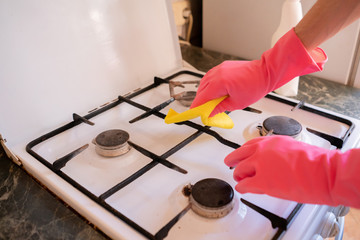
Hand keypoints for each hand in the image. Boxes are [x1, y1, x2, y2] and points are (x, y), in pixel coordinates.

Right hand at [191, 28, 326, 116]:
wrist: (265, 72)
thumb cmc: (256, 85)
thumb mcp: (237, 103)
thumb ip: (220, 108)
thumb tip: (211, 113)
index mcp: (220, 83)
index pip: (202, 97)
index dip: (197, 106)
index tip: (193, 112)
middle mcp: (217, 73)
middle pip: (201, 89)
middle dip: (200, 100)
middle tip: (203, 110)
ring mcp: (219, 68)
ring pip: (205, 82)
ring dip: (205, 92)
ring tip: (209, 102)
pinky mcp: (223, 66)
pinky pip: (211, 76)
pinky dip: (210, 85)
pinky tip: (214, 92)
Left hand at [225, 135, 359, 207]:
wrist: (323, 172)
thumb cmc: (316, 162)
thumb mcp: (293, 148)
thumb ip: (278, 153)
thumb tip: (274, 161)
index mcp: (271, 141)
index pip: (250, 145)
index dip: (243, 152)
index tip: (240, 154)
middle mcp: (262, 150)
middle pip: (239, 155)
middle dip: (234, 161)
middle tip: (231, 164)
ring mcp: (260, 165)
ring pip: (239, 170)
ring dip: (239, 176)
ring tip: (240, 180)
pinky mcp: (262, 181)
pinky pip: (244, 185)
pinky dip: (242, 187)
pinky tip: (243, 189)